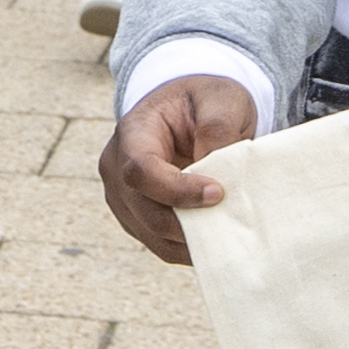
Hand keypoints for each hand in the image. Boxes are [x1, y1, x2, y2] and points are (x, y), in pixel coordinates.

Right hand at [102, 73, 259, 264]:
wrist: (190, 111)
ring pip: (152, 234)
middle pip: (145, 211)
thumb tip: (217, 175)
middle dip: (190, 222)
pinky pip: (160, 244)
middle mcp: (116, 167)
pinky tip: (217, 238)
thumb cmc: (205, 102)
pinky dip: (189, 247)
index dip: (177, 190)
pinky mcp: (137, 218)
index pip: (141, 171)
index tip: (218, 193)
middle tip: (231, 219)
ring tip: (229, 232)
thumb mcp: (221, 100)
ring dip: (191, 239)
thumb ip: (218, 130)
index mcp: (132, 132)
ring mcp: (123, 197)